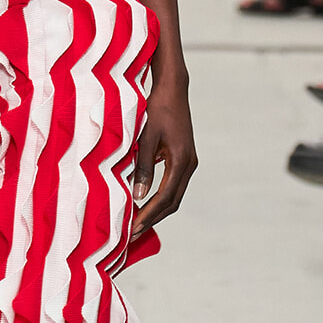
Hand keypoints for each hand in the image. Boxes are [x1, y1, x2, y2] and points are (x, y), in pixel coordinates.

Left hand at [132, 82, 196, 238]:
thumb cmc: (157, 109)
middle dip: (153, 218)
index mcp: (182, 161)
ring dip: (157, 210)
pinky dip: (159, 197)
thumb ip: (143, 167)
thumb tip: (138, 197)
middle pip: (173, 202)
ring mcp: (188, 162)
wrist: (172, 89)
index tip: (133, 228)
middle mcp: (189, 164)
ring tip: (137, 222)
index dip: (149, 215)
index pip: (165, 198)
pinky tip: (143, 202)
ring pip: (174, 195)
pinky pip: (172, 184)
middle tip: (133, 233)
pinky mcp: (183, 158)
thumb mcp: (146, 138)